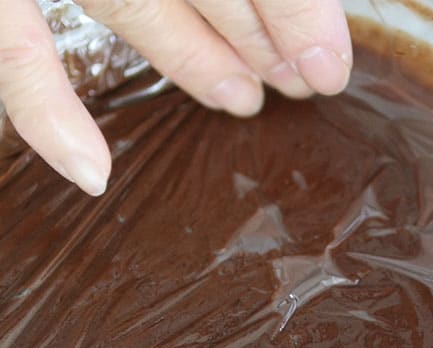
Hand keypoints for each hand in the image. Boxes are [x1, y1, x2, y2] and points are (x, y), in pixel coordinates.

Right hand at [0, 0, 350, 195]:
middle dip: (263, 36)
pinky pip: (16, 51)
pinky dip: (47, 109)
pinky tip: (94, 174)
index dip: (293, 9)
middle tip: (312, 82)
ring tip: (247, 99)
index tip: (330, 65)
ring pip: (131, 5)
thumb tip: (307, 33)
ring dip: (193, 56)